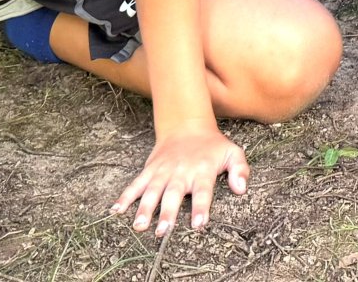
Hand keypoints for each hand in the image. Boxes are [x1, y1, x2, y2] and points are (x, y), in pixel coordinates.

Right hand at [111, 126, 248, 234]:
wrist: (187, 126)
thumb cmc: (213, 146)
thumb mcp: (233, 152)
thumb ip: (240, 170)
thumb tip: (242, 189)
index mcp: (203, 170)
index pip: (203, 191)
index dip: (201, 208)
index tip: (198, 224)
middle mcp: (181, 172)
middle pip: (174, 194)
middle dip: (168, 212)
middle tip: (163, 231)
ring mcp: (163, 171)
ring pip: (152, 190)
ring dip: (145, 208)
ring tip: (139, 225)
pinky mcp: (150, 170)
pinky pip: (136, 183)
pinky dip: (125, 196)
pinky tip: (116, 209)